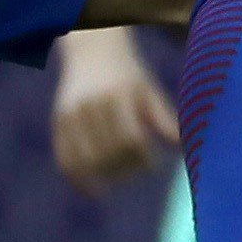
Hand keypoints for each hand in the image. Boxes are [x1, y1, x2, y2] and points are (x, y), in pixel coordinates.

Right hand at [48, 29, 177, 194]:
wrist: (92, 50)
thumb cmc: (130, 74)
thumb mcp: (149, 90)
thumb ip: (164, 118)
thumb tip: (183, 148)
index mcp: (119, 95)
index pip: (130, 139)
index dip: (143, 159)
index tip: (153, 165)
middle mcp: (92, 103)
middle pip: (107, 152)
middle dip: (125, 169)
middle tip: (136, 171)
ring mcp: (72, 112)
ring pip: (85, 160)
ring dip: (103, 177)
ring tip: (117, 180)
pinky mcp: (58, 120)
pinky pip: (64, 158)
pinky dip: (76, 179)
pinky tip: (91, 191)